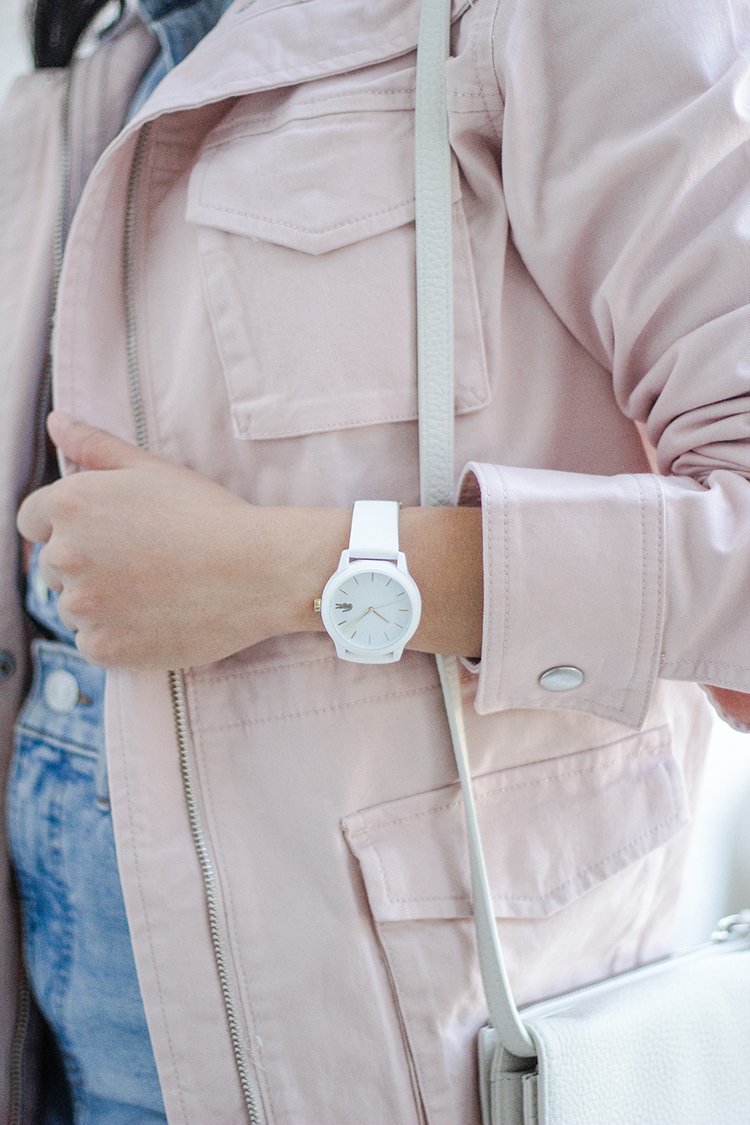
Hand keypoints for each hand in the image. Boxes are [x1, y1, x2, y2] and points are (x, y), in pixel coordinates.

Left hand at [16, 413, 291, 669]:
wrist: (260, 572)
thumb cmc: (210, 515)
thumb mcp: (152, 470)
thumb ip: (95, 445)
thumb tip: (56, 421)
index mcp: (70, 505)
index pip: (33, 520)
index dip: (71, 525)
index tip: (109, 534)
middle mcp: (65, 555)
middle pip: (53, 566)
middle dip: (87, 563)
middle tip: (145, 562)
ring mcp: (83, 607)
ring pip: (74, 606)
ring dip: (102, 602)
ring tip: (156, 590)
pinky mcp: (103, 647)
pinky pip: (94, 642)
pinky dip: (119, 635)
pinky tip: (158, 617)